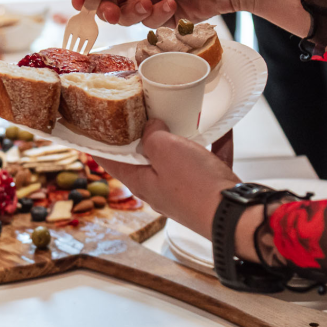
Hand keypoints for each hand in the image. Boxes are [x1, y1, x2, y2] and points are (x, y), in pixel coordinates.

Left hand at [98, 120, 239, 240]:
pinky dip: (211, 145)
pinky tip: (220, 130)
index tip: (91, 127)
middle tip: (141, 112)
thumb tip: (152, 126)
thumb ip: (152, 134)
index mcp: (140, 181)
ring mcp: (183, 190)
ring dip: (180, 139)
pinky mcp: (207, 189)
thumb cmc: (197, 187)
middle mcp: (159, 188)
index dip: (99, 143)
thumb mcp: (165, 150)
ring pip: (177, 159)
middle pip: (144, 158)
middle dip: (143, 135)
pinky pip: (206, 161)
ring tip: (181, 116)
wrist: (235, 215)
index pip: (109, 161)